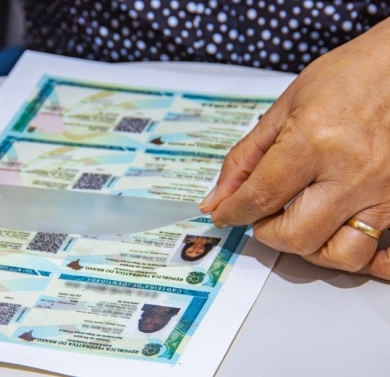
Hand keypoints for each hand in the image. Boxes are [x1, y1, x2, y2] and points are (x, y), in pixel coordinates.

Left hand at [199, 20, 389, 279]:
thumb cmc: (349, 76)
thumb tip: (218, 199)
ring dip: (306, 247)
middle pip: (295, 236)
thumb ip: (246, 157)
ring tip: (296, 221)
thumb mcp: (285, 107)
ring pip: (337, 255)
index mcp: (314, 142)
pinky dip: (357, 258)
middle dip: (265, 231)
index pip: (260, 197)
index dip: (232, 212)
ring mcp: (382, 192)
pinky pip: (380, 254)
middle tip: (261, 213)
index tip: (223, 213)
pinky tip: (338, 241)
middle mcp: (351, 173)